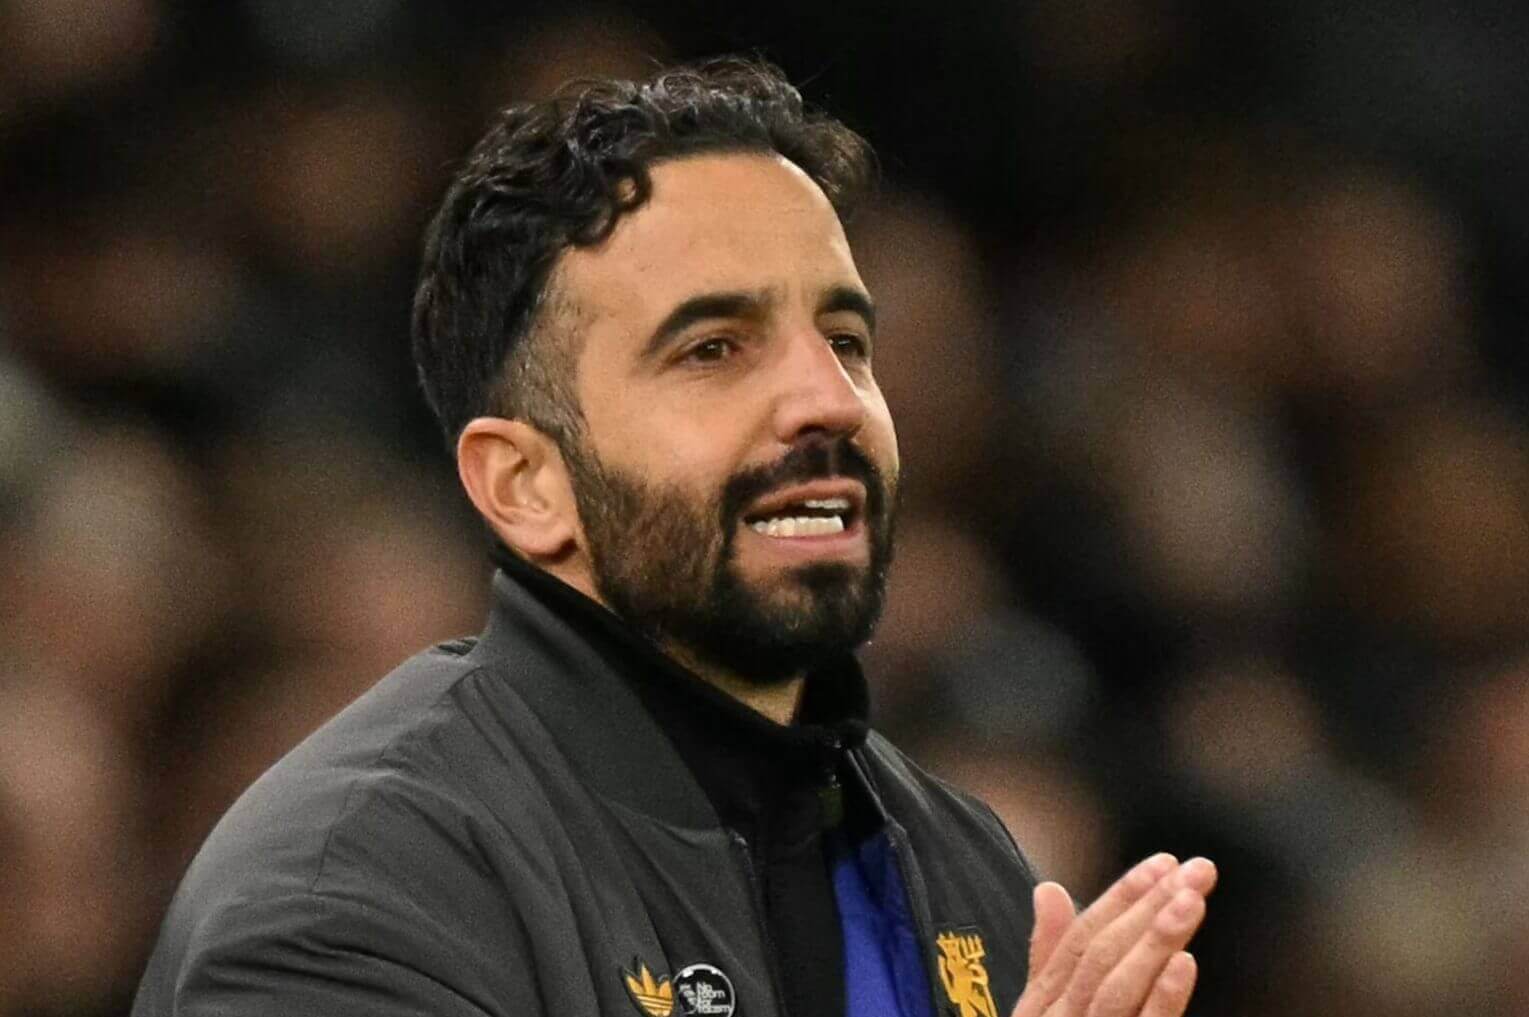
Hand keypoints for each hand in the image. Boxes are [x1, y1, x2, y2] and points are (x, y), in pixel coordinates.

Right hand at [1010, 853, 1217, 1016]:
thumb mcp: (1040, 1008)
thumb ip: (1047, 953)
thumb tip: (1049, 888)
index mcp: (1043, 999)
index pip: (1083, 936)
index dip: (1123, 896)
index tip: (1163, 863)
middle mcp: (1060, 1015)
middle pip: (1102, 953)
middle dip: (1149, 905)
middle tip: (1196, 871)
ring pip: (1118, 984)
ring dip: (1156, 938)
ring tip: (1191, 900)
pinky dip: (1163, 997)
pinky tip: (1184, 963)